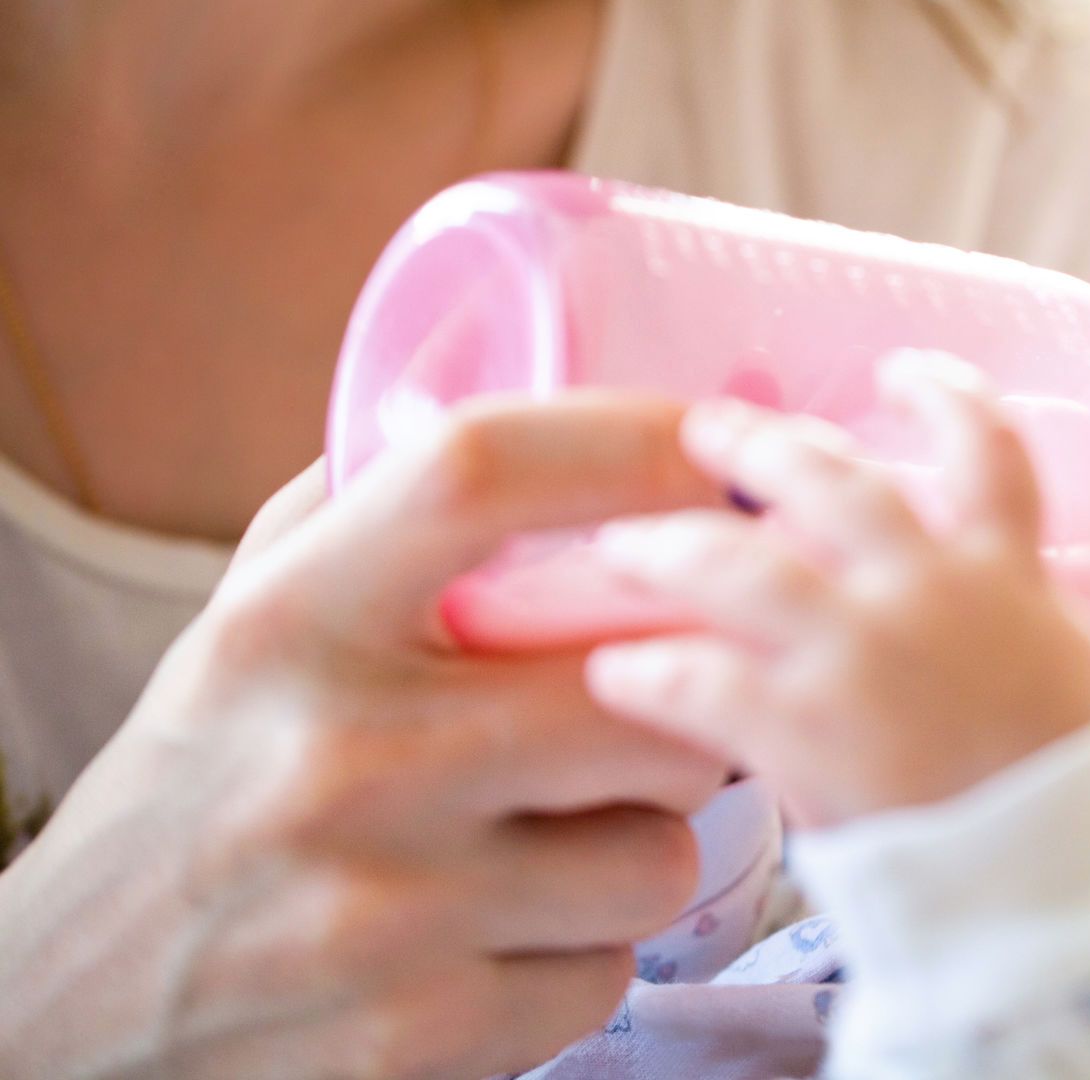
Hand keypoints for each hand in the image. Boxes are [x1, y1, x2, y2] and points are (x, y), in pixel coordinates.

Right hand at [0, 395, 736, 1079]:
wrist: (55, 1028)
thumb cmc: (192, 796)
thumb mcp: (239, 627)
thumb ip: (365, 513)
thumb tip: (511, 388)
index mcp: (287, 623)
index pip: (482, 472)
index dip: (629, 439)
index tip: (711, 448)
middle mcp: (340, 755)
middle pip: (644, 681)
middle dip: (685, 695)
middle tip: (657, 698)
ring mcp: (383, 908)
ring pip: (661, 846)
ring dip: (636, 840)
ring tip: (554, 835)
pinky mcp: (419, 1035)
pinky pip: (609, 968)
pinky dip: (578, 956)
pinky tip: (500, 938)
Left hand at [581, 353, 1089, 829]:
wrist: (1058, 888)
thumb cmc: (1074, 800)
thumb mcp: (1068, 676)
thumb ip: (1009, 619)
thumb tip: (971, 597)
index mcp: (1007, 574)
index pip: (989, 448)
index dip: (945, 395)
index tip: (901, 370)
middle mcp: (931, 590)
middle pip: (832, 481)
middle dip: (760, 447)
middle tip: (706, 431)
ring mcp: (863, 654)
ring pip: (742, 564)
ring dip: (672, 546)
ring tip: (622, 546)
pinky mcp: (805, 730)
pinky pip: (700, 679)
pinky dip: (648, 671)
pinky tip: (614, 672)